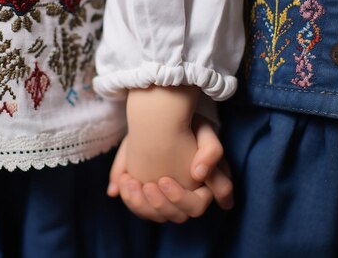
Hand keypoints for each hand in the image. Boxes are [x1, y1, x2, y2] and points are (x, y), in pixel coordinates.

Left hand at [108, 116, 232, 222]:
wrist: (158, 120)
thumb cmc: (184, 125)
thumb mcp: (203, 130)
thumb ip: (212, 151)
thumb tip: (199, 175)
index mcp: (208, 182)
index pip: (204, 203)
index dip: (183, 198)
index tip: (164, 180)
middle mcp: (191, 195)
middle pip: (182, 215)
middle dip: (162, 204)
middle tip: (149, 185)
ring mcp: (172, 201)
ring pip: (161, 217)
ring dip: (144, 204)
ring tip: (130, 182)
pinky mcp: (153, 201)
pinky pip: (143, 211)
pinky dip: (132, 201)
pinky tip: (125, 181)